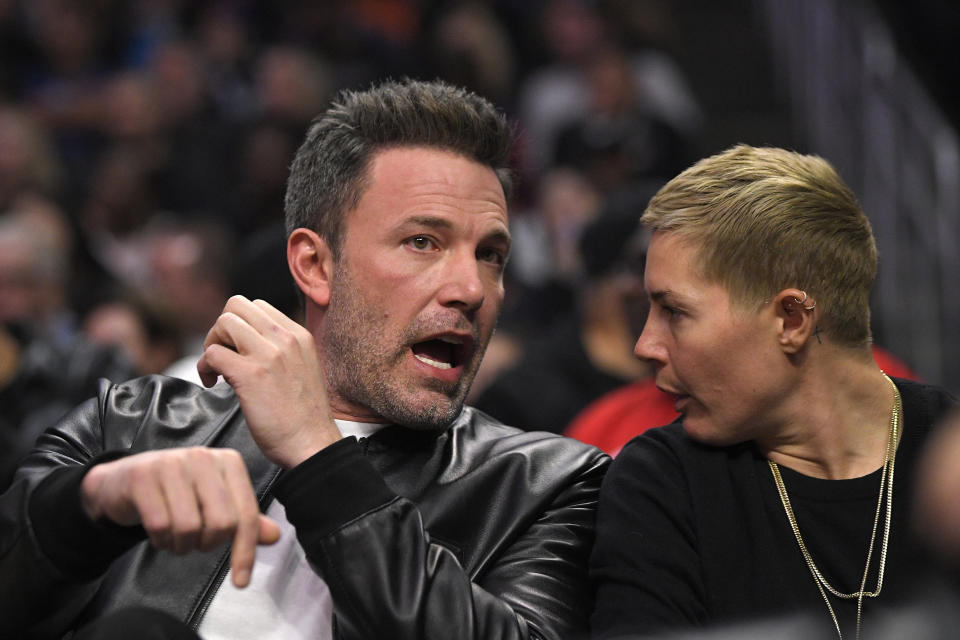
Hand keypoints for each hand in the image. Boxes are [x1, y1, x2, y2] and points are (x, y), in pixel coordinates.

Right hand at [81, 447, 280, 587]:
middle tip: (196, 541)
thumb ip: (244, 520)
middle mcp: (203, 457)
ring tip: (175, 536)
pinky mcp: (143, 476)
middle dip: (208, 544)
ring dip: (181, 545)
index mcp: (228, 462)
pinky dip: (160, 540)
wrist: (123, 481)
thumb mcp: (213, 502)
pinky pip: (159, 525)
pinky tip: (158, 533)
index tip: (240, 581)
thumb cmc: (175, 492)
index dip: (245, 551)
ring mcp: (171, 463)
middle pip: (221, 523)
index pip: (246, 514)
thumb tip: (274, 536)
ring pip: (189, 527)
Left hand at [197, 295, 340, 467]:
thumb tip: (247, 341)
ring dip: (211, 344)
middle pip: (236, 306)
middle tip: (223, 356)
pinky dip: (204, 368)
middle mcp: (285, 338)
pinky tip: (214, 384)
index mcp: (299, 335)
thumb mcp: (303, 367)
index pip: (257, 306)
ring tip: (218, 370)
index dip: (239, 326)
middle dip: (221, 329)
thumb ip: (281, 349)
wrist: (312, 444)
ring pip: (223, 323)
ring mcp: (268, 355)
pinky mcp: (250, 375)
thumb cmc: (304, 416)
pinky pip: (212, 353)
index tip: (237, 350)